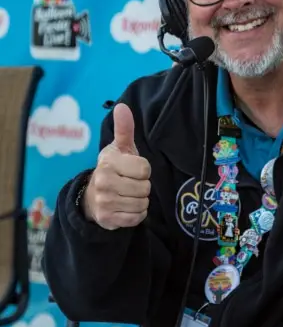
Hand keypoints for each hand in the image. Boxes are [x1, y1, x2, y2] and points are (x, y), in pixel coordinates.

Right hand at [82, 103, 151, 229]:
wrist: (92, 197)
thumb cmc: (114, 169)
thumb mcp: (119, 148)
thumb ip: (124, 129)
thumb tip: (123, 106)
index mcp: (108, 163)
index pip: (145, 169)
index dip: (143, 170)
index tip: (133, 169)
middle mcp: (104, 182)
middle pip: (145, 187)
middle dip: (142, 186)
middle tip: (130, 183)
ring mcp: (105, 202)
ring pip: (142, 203)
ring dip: (140, 200)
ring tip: (128, 194)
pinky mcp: (108, 219)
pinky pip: (137, 218)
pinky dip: (137, 214)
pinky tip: (126, 207)